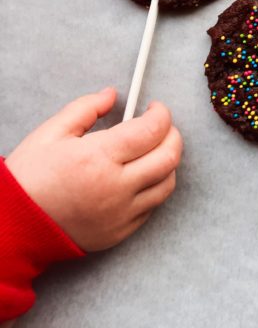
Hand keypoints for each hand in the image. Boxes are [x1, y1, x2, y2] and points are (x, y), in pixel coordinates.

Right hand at [5, 88, 181, 251]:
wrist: (13, 225)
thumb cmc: (29, 178)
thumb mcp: (50, 133)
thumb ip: (85, 108)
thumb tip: (113, 95)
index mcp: (97, 158)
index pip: (150, 131)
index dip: (161, 114)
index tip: (156, 108)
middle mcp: (115, 187)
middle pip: (168, 157)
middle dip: (173, 135)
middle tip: (162, 126)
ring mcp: (121, 213)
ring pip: (167, 184)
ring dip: (168, 163)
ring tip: (154, 151)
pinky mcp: (121, 232)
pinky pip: (152, 207)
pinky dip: (154, 187)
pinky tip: (141, 176)